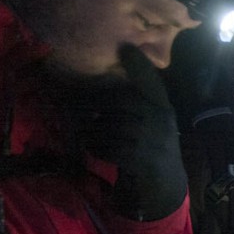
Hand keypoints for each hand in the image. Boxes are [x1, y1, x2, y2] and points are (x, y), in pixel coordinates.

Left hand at [74, 45, 186, 220]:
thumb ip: (138, 101)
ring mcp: (153, 142)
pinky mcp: (142, 161)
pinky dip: (96, 148)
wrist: (164, 185)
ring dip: (91, 130)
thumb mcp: (150, 122)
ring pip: (111, 126)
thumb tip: (110, 79)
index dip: (140, 66)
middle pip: (122, 102)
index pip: (153, 83)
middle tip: (68, 105)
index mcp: (165, 109)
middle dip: (93, 103)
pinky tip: (91, 148)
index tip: (125, 47)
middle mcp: (162, 122)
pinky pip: (109, 148)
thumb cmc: (150, 148)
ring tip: (81, 132)